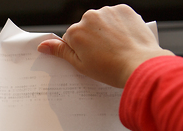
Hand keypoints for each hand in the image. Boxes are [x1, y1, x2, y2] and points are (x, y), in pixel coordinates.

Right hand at [37, 5, 173, 87]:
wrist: (139, 65)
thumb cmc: (110, 69)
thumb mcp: (80, 65)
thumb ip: (61, 51)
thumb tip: (43, 45)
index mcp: (75, 32)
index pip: (71, 38)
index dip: (80, 50)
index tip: (90, 58)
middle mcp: (89, 17)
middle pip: (86, 28)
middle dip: (92, 38)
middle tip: (104, 55)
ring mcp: (107, 12)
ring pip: (101, 21)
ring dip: (105, 31)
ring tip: (115, 48)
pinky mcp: (124, 10)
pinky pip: (116, 16)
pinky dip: (119, 25)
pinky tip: (124, 39)